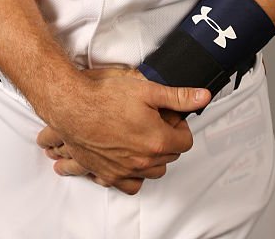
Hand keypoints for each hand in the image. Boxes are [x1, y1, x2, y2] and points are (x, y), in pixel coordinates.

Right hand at [37, 66, 208, 194]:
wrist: (72, 106)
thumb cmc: (105, 97)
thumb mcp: (147, 90)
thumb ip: (178, 97)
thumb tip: (202, 97)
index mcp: (157, 140)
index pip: (185, 141)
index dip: (180, 125)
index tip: (170, 116)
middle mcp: (143, 161)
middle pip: (170, 156)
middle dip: (167, 139)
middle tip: (154, 120)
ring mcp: (126, 170)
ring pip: (153, 172)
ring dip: (154, 157)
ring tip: (143, 136)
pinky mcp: (108, 174)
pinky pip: (130, 185)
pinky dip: (134, 175)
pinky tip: (130, 159)